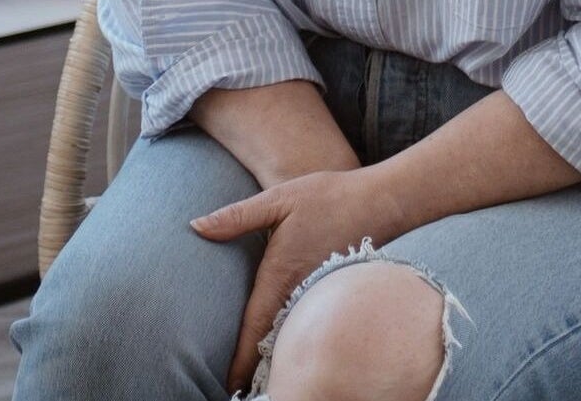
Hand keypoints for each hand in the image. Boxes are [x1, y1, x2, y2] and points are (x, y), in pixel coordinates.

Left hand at [190, 166, 418, 394]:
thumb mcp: (278, 200)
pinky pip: (310, 322)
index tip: (231, 383)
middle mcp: (301, 292)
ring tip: (258, 379)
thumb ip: (236, 217)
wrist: (384, 201)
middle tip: (239, 388)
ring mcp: (321, 294)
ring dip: (277, 355)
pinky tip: (289, 346)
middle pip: (274, 340)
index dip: (242, 359)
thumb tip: (196, 226)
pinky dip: (296, 337)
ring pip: (294, 334)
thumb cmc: (328, 198)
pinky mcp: (334, 291)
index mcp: (281, 275)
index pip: (255, 326)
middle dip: (257, 366)